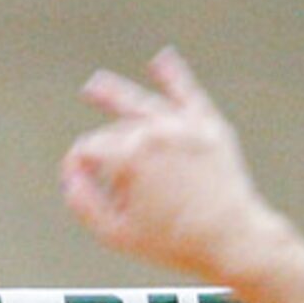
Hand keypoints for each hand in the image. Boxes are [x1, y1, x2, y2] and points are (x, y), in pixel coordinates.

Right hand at [63, 50, 288, 284]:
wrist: (233, 240)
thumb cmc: (174, 243)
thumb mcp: (115, 234)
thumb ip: (82, 202)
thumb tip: (70, 174)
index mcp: (128, 156)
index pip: (88, 149)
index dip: (77, 166)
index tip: (79, 183)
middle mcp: (154, 132)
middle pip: (115, 132)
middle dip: (107, 154)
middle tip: (117, 191)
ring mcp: (184, 126)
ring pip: (142, 103)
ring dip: (114, 93)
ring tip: (93, 86)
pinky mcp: (209, 127)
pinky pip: (188, 94)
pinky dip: (174, 75)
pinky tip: (162, 59)